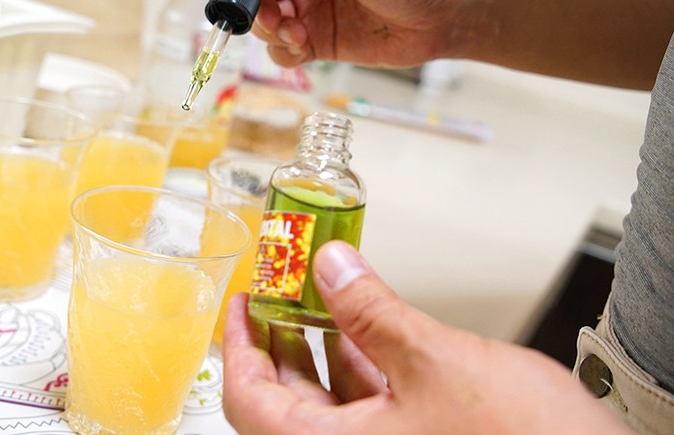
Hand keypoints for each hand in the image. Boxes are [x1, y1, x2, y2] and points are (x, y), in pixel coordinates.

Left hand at [222, 240, 629, 433]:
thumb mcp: (435, 362)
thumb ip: (373, 311)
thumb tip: (331, 266)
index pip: (250, 400)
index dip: (238, 346)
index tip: (241, 304)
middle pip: (287, 400)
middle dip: (282, 338)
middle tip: (280, 290)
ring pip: (332, 402)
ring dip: (325, 346)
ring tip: (323, 295)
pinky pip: (370, 407)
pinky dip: (365, 365)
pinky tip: (371, 327)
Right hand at [227, 0, 470, 67]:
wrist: (449, 16)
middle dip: (258, 6)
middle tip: (275, 18)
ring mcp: (312, 6)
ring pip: (267, 21)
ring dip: (272, 31)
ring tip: (297, 35)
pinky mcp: (320, 39)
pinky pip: (284, 49)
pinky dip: (284, 53)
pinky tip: (303, 49)